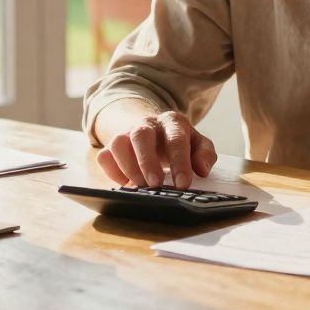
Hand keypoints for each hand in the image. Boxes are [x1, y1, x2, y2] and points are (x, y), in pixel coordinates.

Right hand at [96, 110, 216, 188]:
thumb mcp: (198, 144)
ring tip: (141, 186)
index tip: (183, 184)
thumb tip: (201, 170)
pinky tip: (127, 183)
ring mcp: (126, 133)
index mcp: (172, 122)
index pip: (176, 139)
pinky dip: (113, 172)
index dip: (180, 163)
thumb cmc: (178, 141)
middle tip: (156, 184)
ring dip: (128, 167)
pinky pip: (104, 156)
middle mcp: (147, 124)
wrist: (154, 129)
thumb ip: (205, 154)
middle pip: (142, 135)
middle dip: (147, 161)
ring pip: (118, 143)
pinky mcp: (111, 146)